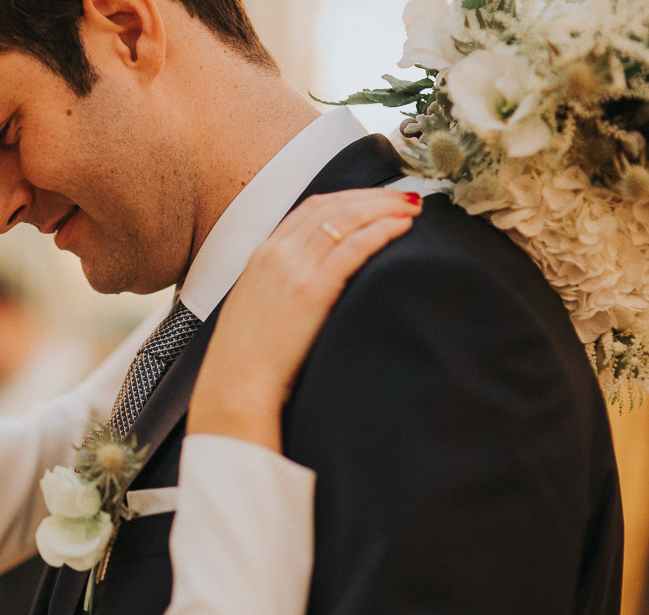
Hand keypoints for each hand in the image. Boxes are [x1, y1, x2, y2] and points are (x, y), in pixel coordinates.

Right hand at [189, 189, 422, 451]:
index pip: (311, 208)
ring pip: (346, 219)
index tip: (375, 199)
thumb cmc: (247, 357)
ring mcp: (294, 269)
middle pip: (333, 206)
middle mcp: (277, 253)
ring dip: (383, 207)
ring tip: (412, 207)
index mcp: (262, 254)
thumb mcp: (257, 306)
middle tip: (405, 196)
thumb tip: (309, 282)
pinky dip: (381, 230)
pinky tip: (402, 227)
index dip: (349, 197)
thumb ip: (279, 284)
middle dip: (373, 196)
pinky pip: (354, 247)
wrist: (236, 383)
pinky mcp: (312, 290)